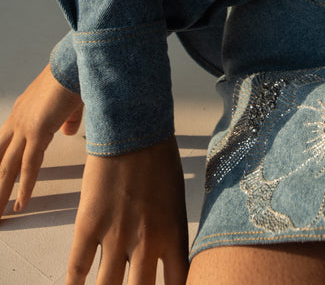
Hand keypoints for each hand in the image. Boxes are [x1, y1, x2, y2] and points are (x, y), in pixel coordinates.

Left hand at [0, 63, 83, 216]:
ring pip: (7, 168)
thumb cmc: (75, 76)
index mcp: (23, 112)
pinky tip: (20, 204)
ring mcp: (25, 126)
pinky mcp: (37, 131)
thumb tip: (67, 132)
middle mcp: (18, 120)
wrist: (77, 62)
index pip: (3, 147)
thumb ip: (66, 119)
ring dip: (0, 193)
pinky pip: (28, 166)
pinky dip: (24, 187)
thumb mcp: (70, 103)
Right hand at [67, 136, 188, 284]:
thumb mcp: (175, 195)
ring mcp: (116, 236)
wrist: (133, 126)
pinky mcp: (90, 225)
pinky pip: (78, 267)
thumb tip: (165, 249)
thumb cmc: (158, 153)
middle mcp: (147, 242)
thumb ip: (169, 227)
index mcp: (173, 232)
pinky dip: (75, 284)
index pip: (178, 283)